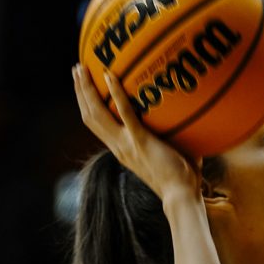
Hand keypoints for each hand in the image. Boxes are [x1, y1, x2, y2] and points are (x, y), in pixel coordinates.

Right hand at [72, 64, 201, 204]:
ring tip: (83, 68)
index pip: (96, 125)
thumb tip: (186, 116)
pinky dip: (115, 93)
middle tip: (77, 69)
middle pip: (89, 115)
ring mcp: (126, 144)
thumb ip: (169, 136)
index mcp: (121, 150)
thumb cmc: (182, 178)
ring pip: (97, 113)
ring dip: (87, 89)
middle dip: (80, 91)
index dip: (86, 105)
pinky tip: (110, 74)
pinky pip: (124, 112)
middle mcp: (118, 146)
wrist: (181, 195)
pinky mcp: (139, 140)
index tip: (83, 87)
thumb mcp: (168, 154)